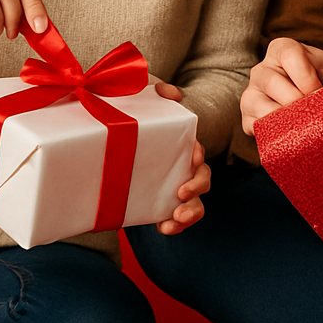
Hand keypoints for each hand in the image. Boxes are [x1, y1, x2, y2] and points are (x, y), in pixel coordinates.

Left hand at [150, 83, 208, 234]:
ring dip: (190, 214)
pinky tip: (164, 229)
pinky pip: (176, 219)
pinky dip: (175, 226)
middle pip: (202, 179)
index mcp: (182, 147)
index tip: (193, 157)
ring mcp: (175, 188)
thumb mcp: (148, 105)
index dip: (198, 156)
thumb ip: (160, 93)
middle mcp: (184, 169)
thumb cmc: (141, 123)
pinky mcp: (162, 204)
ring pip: (195, 204)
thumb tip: (169, 93)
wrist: (120, 143)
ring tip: (175, 220)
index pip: (197, 151)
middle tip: (181, 194)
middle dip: (196, 188)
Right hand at [241, 37, 322, 134]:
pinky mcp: (247, 117)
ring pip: (259, 105)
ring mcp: (251, 93)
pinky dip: (272, 134)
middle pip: (272, 82)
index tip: (319, 93)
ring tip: (303, 127)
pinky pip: (254, 126)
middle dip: (297, 102)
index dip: (307, 77)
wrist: (315, 104)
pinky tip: (290, 136)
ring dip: (284, 119)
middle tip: (314, 114)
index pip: (289, 55)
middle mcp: (262, 69)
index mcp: (283, 50)